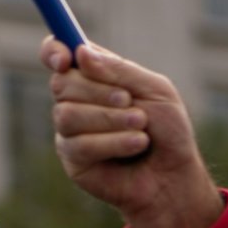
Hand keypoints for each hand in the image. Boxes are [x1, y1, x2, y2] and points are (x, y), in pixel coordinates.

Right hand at [42, 37, 223, 227]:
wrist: (174, 176)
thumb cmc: (168, 131)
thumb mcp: (154, 90)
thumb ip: (120, 70)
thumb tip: (80, 54)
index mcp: (94, 77)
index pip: (57, 54)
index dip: (53, 51)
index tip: (67, 58)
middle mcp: (76, 101)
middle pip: (61, 83)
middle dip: (98, 91)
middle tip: (129, 101)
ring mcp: (70, 131)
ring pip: (66, 114)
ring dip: (110, 118)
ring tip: (141, 127)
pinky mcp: (73, 160)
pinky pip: (78, 144)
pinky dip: (113, 142)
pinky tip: (136, 146)